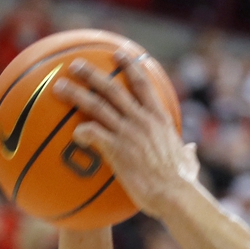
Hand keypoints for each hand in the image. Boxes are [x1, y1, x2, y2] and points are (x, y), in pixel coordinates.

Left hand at [53, 51, 198, 218]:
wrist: (175, 194)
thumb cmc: (183, 182)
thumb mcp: (188, 160)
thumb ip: (187, 151)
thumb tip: (191, 148)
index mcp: (160, 119)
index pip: (143, 84)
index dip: (129, 66)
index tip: (118, 54)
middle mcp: (142, 120)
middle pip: (112, 88)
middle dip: (92, 74)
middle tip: (74, 65)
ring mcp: (128, 133)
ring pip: (96, 105)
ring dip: (75, 94)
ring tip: (58, 86)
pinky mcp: (116, 149)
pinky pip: (91, 132)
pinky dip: (80, 131)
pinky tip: (73, 136)